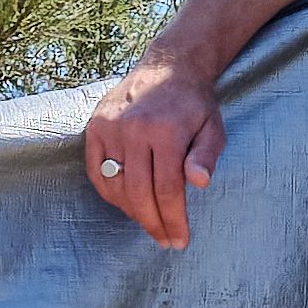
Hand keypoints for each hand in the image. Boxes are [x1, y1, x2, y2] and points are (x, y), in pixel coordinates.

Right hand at [81, 57, 223, 244]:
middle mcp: (134, 129)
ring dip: (132, 212)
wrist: (167, 67)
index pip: (167, 189)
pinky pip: (97, 172)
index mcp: (166, 131)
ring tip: (149, 222)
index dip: (173, 220)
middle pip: (139, 193)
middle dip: (153, 223)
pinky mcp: (95, 127)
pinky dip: (110, 194)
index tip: (180, 240)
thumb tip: (200, 183)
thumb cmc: (194, 105)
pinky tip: (127, 203)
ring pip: (115, 186)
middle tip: (164, 239)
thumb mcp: (213, 128)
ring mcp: (110, 127)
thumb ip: (206, 156)